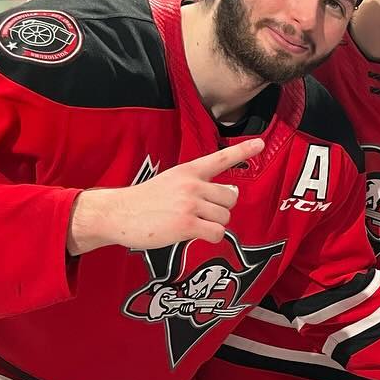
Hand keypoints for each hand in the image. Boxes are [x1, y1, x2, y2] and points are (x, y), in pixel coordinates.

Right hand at [67, 139, 261, 254]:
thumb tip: (233, 192)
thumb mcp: (172, 182)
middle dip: (221, 208)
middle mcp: (192, 185)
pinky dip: (210, 237)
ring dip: (213, 224)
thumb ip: (200, 185)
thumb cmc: (146, 201)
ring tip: (191, 222)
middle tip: (200, 213)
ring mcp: (189, 204)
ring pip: (225, 217)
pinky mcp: (186, 225)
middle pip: (231, 197)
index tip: (261, 143)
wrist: (118, 213)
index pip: (220, 158)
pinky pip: (217, 233)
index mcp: (188, 171)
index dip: (243, 151)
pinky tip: (194, 234)